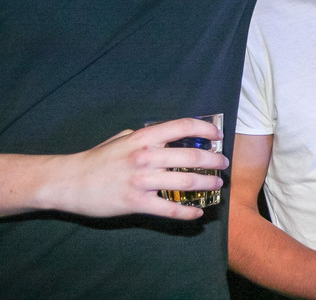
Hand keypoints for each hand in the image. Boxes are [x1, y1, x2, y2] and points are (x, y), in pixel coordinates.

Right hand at [43, 118, 226, 218]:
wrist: (68, 182)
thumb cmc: (98, 159)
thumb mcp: (123, 138)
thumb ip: (147, 137)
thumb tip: (172, 135)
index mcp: (143, 138)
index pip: (183, 126)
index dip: (205, 129)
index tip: (218, 136)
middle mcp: (145, 156)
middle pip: (192, 156)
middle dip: (214, 161)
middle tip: (223, 165)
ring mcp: (141, 180)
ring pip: (186, 182)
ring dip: (207, 184)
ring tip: (216, 185)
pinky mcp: (135, 203)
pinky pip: (169, 209)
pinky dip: (187, 212)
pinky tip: (198, 213)